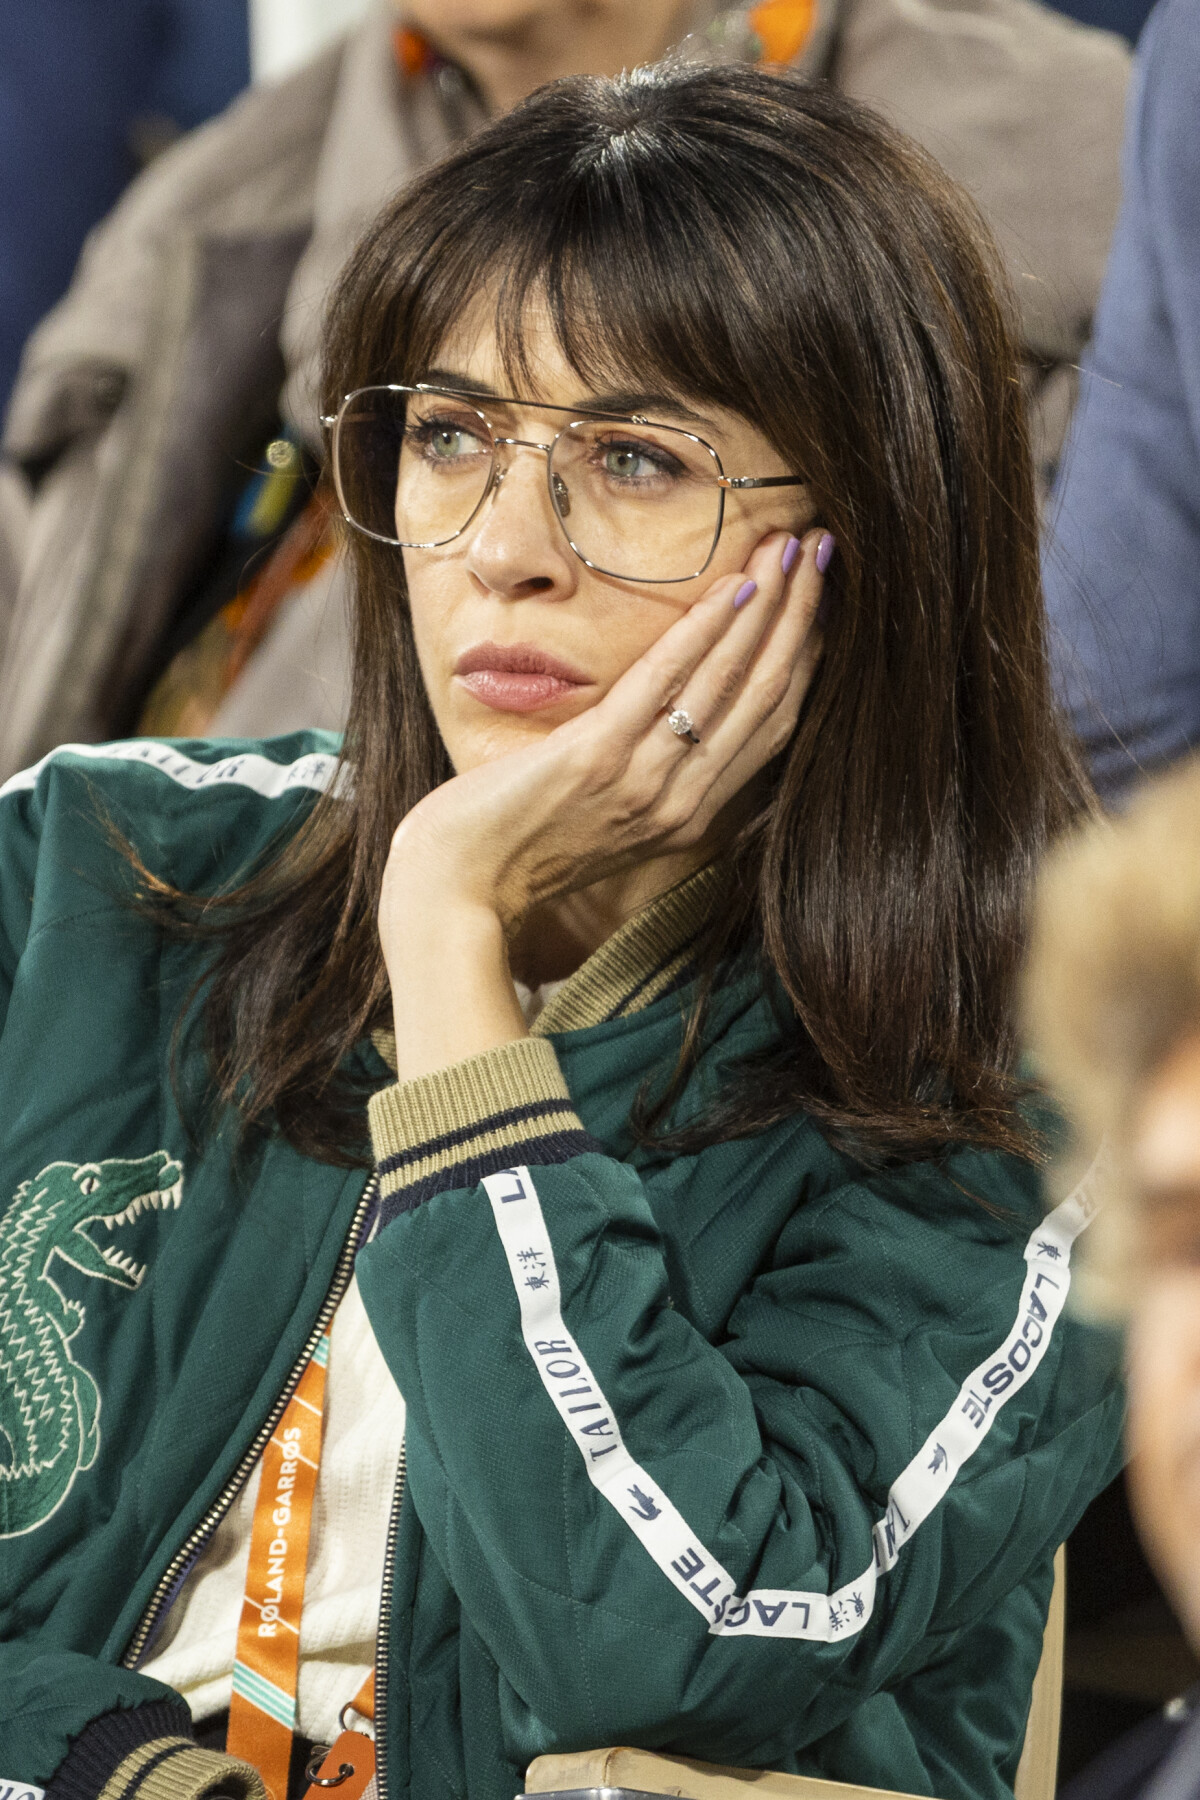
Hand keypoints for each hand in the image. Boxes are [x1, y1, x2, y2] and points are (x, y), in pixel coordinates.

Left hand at [379, 526, 827, 1076]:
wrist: (457, 887)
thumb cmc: (516, 843)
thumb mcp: (600, 813)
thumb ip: (646, 769)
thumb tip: (670, 709)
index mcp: (688, 816)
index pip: (773, 726)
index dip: (805, 656)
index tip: (821, 597)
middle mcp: (680, 803)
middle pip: (767, 697)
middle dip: (802, 617)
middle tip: (823, 549)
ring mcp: (643, 783)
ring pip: (732, 684)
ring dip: (770, 608)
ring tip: (791, 547)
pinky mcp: (597, 760)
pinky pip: (666, 684)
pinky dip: (706, 631)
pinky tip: (734, 586)